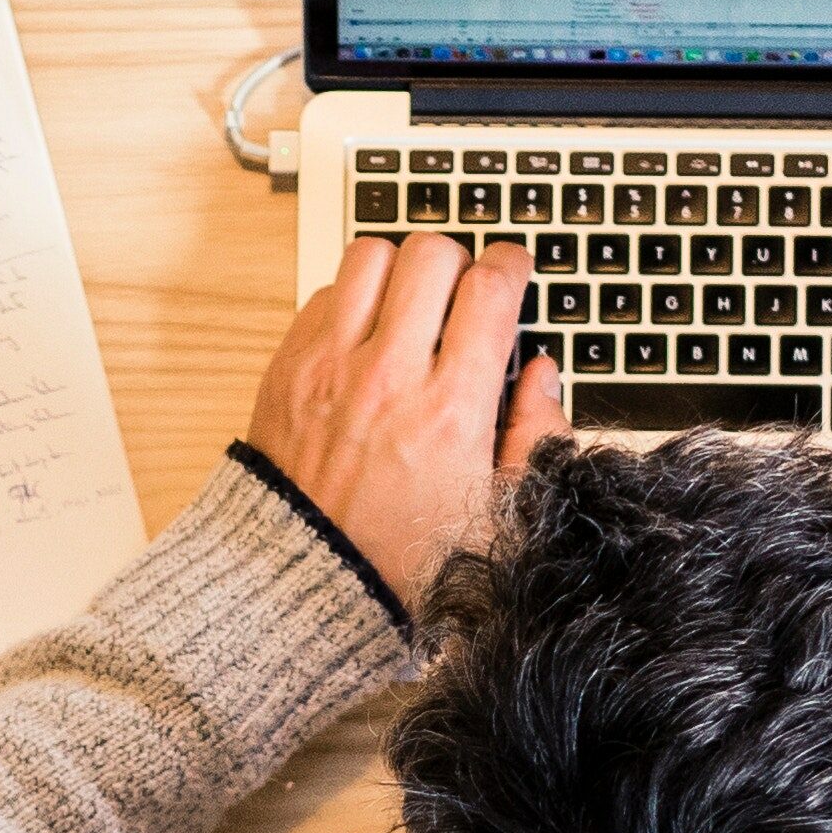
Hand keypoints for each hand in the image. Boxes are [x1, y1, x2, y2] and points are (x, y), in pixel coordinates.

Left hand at [249, 233, 569, 605]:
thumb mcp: (497, 514)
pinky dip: (352, 299)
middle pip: (433, 254)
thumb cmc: (399, 555)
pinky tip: (367, 334)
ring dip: (401, 268)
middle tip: (463, 289)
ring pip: (373, 255)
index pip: (490, 290)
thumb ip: (536, 439)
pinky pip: (325, 292)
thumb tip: (542, 375)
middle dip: (459, 260)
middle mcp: (389, 376)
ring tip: (411, 301)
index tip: (512, 270)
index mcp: (451, 411)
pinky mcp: (288, 366)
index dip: (511, 266)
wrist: (307, 578)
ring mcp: (331, 365)